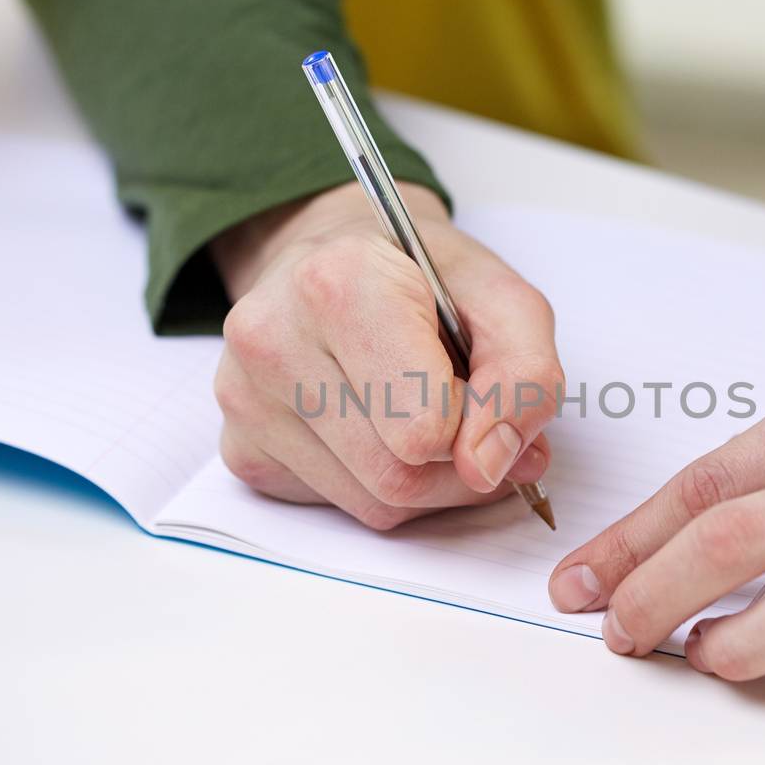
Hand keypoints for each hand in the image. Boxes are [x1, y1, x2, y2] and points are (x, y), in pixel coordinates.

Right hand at [211, 182, 561, 528]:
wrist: (339, 256)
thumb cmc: (425, 277)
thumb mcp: (505, 301)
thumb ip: (525, 378)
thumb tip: (490, 467)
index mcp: (339, 283)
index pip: (423, 429)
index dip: (474, 423)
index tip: (474, 386)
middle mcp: (272, 338)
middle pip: (397, 478)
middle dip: (454, 465)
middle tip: (464, 415)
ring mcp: (243, 397)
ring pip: (369, 505)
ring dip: (419, 479)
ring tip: (416, 413)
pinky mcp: (238, 446)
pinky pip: (333, 508)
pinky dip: (372, 484)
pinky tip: (371, 426)